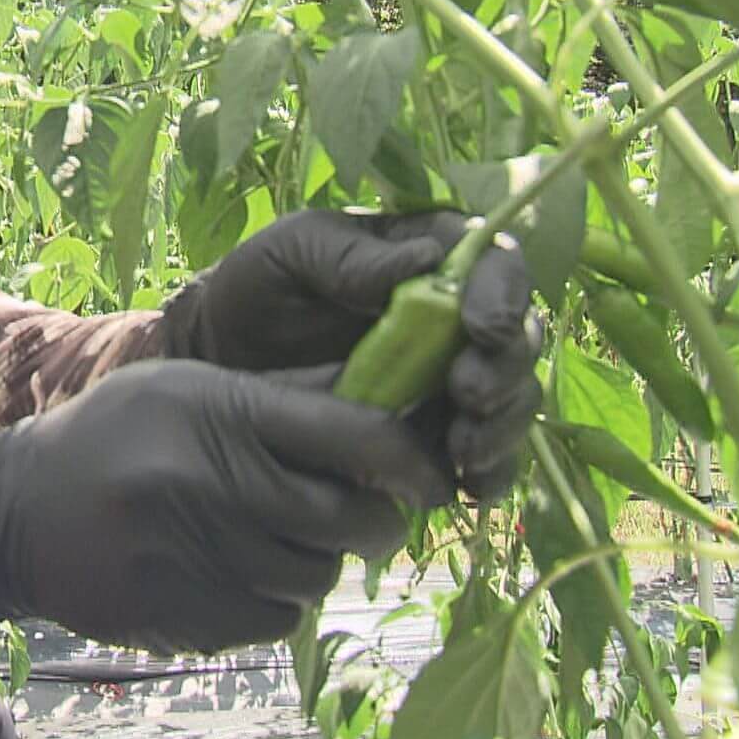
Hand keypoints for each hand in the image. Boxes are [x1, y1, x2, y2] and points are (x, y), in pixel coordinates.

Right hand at [0, 359, 454, 654]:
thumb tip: (382, 392)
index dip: (411, 457)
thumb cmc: (112, 435)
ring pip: (318, 577)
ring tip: (276, 533)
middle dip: (376, 519)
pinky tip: (236, 567)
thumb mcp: (186, 387)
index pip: (354, 435)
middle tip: (365, 510)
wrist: (15, 515)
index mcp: (219, 414)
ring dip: (317, 559)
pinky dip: (275, 597)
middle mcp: (213, 487)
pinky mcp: (189, 619)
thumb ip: (280, 396)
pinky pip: (277, 617)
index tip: (430, 471)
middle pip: (351, 519)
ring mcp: (200, 561)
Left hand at [158, 210, 541, 497]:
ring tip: (463, 448)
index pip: (493, 261)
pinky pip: (486, 458)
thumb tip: (428, 260)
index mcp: (431, 254)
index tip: (481, 328)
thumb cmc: (258, 290)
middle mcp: (457, 316)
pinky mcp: (439, 436)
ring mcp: (453, 379)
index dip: (503, 294)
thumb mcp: (290, 253)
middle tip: (467, 394)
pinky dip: (489, 473)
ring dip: (503, 426)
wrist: (220, 361)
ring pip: (513, 400)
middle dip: (505, 369)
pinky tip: (466, 484)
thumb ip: (350, 255)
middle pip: (518, 336)